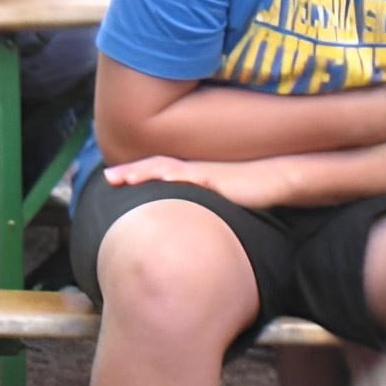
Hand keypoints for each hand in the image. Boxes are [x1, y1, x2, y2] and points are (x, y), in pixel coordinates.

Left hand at [105, 153, 267, 203]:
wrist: (277, 180)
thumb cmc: (248, 191)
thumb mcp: (215, 197)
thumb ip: (195, 203)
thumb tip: (177, 219)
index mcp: (191, 173)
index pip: (156, 169)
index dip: (133, 172)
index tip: (110, 177)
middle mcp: (194, 170)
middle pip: (156, 166)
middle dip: (131, 171)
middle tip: (108, 177)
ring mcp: (206, 174)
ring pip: (171, 169)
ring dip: (147, 172)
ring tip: (125, 178)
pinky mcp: (219, 182)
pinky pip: (196, 178)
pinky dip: (178, 179)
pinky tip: (164, 182)